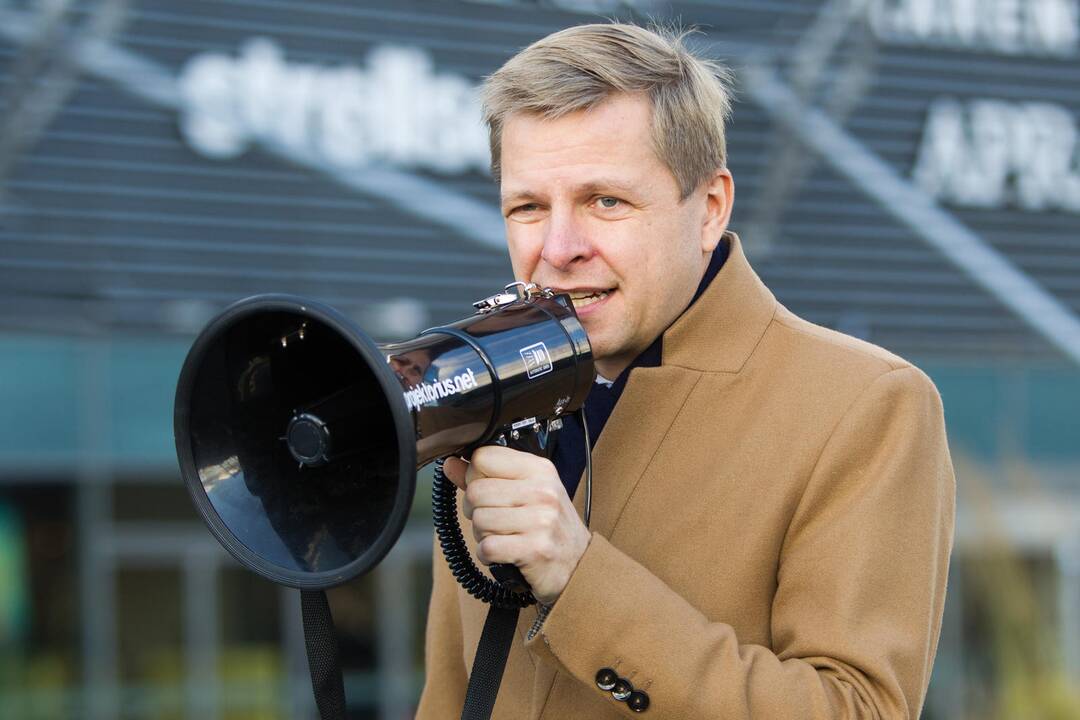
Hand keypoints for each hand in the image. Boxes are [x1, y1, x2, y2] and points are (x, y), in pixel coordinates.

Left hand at [442, 446, 590, 605]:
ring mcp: (541, 521)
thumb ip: (485, 477)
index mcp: (540, 470)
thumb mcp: (525, 493)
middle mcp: (543, 491)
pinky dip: (488, 555)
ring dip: (483, 535)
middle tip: (495, 521)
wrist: (579, 566)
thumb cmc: (550, 527)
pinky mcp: (534, 550)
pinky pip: (487, 548)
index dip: (475, 476)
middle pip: (476, 491)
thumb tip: (450, 464)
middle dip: (476, 510)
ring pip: (479, 520)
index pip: (483, 457)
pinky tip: (504, 554)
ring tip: (503, 537)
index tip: (488, 491)